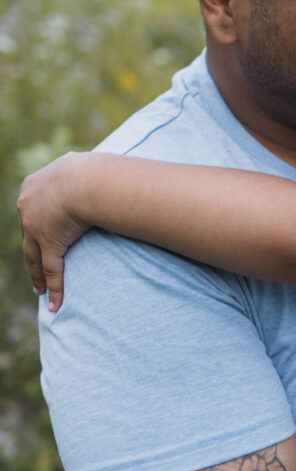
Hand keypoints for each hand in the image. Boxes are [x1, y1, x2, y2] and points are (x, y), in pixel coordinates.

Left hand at [16, 152, 88, 311]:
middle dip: (32, 253)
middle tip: (34, 267)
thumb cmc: (86, 170)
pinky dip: (53, 288)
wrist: (84, 180)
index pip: (30, 210)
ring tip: (39, 290)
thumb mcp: (77, 165)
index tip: (37, 233)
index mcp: (31, 187)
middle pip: (28, 237)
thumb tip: (93, 170)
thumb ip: (78, 172)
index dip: (33, 224)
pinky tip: (54, 305)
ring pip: (34, 258)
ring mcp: (35, 229)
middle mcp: (27, 209)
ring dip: (36, 275)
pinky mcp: (49, 245)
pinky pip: (52, 271)